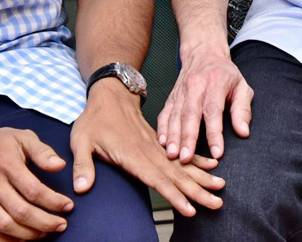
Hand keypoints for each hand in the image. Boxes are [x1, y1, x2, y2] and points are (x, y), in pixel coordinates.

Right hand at [0, 119, 73, 241]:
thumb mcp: (23, 137)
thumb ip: (43, 152)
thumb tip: (60, 165)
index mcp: (7, 165)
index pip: (34, 190)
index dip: (54, 202)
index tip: (68, 206)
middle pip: (21, 212)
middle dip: (45, 223)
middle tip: (61, 225)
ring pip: (5, 226)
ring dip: (28, 234)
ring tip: (44, 233)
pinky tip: (20, 240)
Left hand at [71, 81, 225, 217]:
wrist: (110, 94)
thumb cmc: (94, 118)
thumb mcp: (81, 140)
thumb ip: (83, 165)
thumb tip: (81, 188)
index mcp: (133, 154)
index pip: (156, 179)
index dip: (173, 195)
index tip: (189, 208)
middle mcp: (149, 152)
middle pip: (177, 175)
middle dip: (198, 190)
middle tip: (217, 202)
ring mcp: (157, 147)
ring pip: (183, 165)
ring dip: (202, 178)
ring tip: (220, 187)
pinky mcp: (159, 143)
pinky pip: (181, 153)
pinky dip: (197, 161)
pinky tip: (210, 166)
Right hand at [157, 45, 252, 161]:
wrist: (204, 53)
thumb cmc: (225, 74)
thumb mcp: (242, 87)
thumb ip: (242, 110)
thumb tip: (243, 132)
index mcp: (215, 84)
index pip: (213, 111)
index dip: (214, 133)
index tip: (217, 153)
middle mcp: (195, 87)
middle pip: (190, 115)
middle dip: (187, 138)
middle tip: (186, 158)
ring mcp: (181, 92)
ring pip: (175, 115)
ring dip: (173, 137)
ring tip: (172, 155)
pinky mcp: (172, 96)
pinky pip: (165, 113)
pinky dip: (162, 128)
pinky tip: (162, 142)